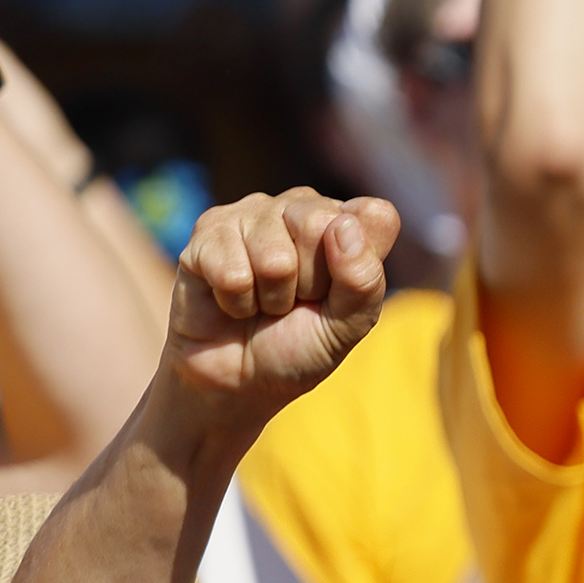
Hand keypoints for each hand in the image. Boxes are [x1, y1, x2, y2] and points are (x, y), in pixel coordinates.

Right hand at [165, 190, 398, 424]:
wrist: (239, 378)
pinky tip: (232, 300)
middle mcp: (302, 204)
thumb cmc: (300, 345)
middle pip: (319, 225)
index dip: (357, 265)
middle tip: (296, 299)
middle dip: (309, 283)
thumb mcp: (347, 326)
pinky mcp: (208, 231)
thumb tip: (343, 226)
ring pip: (275, 258)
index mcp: (347, 220)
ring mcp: (253, 212)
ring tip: (263, 301)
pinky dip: (235, 303)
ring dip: (270, 298)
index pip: (374, 216)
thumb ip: (362, 280)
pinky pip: (232, 273)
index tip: (337, 292)